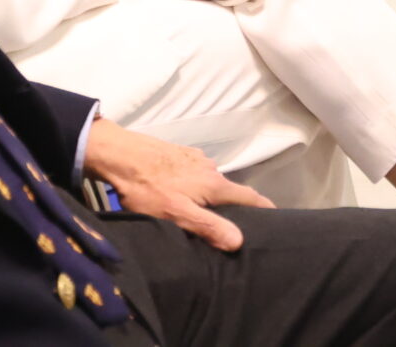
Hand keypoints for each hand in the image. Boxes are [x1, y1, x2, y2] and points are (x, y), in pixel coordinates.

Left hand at [82, 118, 272, 250]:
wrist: (118, 154)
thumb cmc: (147, 188)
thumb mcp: (177, 214)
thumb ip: (209, 226)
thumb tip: (240, 241)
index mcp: (215, 184)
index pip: (250, 197)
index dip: (264, 209)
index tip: (276, 219)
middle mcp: (210, 168)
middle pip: (230, 191)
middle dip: (235, 207)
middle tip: (232, 227)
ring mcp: (194, 158)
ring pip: (210, 182)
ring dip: (212, 197)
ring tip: (204, 214)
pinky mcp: (177, 153)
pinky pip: (194, 174)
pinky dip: (195, 186)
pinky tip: (182, 195)